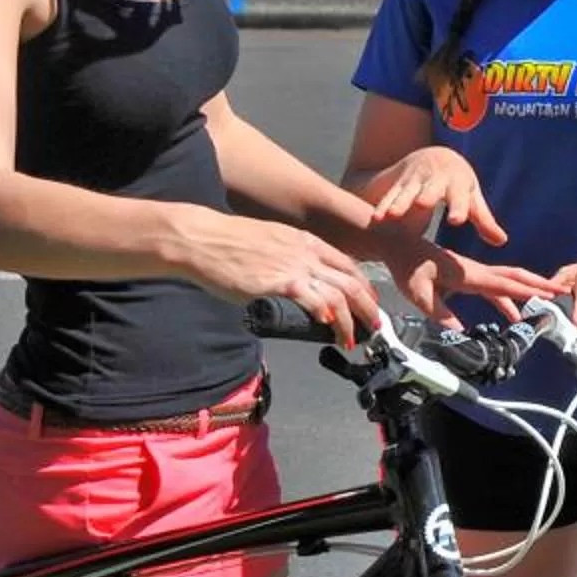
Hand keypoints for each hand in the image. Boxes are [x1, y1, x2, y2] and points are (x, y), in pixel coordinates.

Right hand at [178, 212, 383, 344]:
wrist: (202, 239)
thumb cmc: (227, 243)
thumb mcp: (269, 244)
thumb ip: (288, 262)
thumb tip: (294, 284)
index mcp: (305, 241)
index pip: (347, 264)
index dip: (363, 286)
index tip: (369, 302)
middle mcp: (306, 251)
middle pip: (351, 280)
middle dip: (367, 306)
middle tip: (374, 325)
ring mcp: (294, 264)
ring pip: (338, 294)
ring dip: (349, 320)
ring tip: (350, 338)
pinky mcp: (278, 280)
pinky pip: (312, 297)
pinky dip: (326, 313)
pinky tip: (328, 325)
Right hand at [358, 147, 506, 246]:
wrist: (433, 156)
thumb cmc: (458, 184)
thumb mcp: (472, 197)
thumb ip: (484, 220)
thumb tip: (502, 241)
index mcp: (457, 183)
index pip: (459, 197)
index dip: (458, 207)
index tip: (456, 220)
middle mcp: (435, 180)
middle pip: (430, 190)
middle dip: (426, 196)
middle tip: (422, 205)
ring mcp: (415, 181)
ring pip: (406, 192)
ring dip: (399, 202)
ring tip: (392, 216)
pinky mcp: (398, 185)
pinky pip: (389, 196)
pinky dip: (383, 205)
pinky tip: (376, 217)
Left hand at [373, 231, 551, 323]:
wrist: (400, 246)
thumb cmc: (408, 268)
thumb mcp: (419, 294)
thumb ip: (440, 313)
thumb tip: (461, 332)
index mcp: (468, 274)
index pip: (503, 284)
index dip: (527, 291)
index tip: (549, 295)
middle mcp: (476, 271)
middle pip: (514, 277)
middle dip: (538, 284)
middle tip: (562, 291)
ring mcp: (474, 272)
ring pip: (508, 280)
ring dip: (528, 290)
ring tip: (547, 302)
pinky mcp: (469, 276)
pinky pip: (495, 287)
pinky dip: (509, 297)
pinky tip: (514, 313)